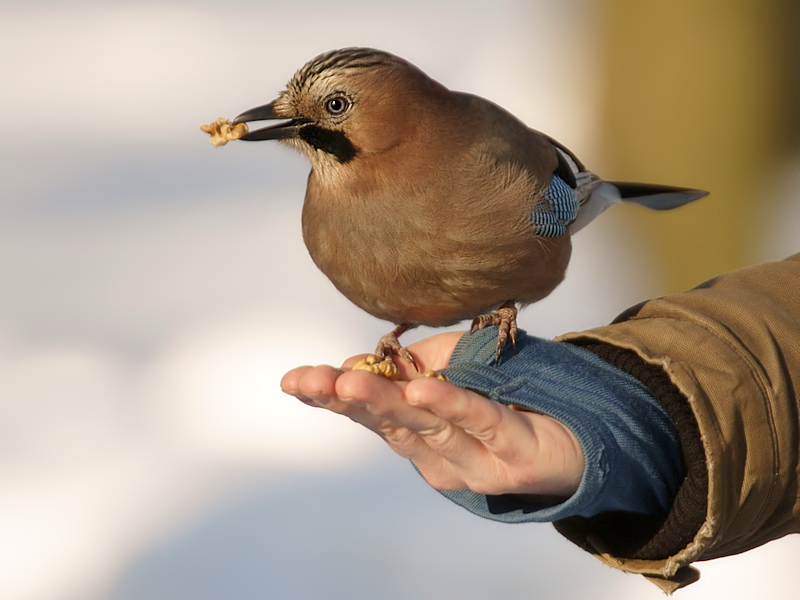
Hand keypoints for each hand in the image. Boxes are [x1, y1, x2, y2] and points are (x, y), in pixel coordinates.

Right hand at [280, 332, 583, 497]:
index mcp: (421, 435)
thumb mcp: (458, 371)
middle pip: (387, 422)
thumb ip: (419, 364)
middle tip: (310, 382)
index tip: (293, 380)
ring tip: (350, 383)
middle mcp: (439, 453)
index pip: (369, 415)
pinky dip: (451, 405)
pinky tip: (423, 391)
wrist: (581, 444)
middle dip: (346, 399)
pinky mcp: (513, 451)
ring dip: (385, 402)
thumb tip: (374, 358)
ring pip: (425, 426)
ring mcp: (475, 458)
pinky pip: (481, 422)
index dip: (330, 398)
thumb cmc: (508, 404)